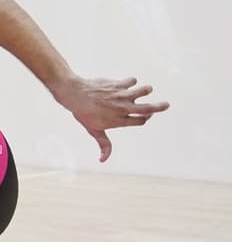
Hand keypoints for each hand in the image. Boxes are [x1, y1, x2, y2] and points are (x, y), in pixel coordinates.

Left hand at [53, 75, 169, 161]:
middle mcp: (122, 108)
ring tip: (146, 90)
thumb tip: (102, 161)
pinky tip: (127, 83)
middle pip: (148, 108)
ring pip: (143, 90)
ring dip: (146, 90)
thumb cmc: (83, 113)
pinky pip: (132, 81)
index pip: (141, 121)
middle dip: (160, 107)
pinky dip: (131, 82)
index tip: (145, 115)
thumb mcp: (93, 130)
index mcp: (119, 120)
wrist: (74, 94)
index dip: (145, 118)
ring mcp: (121, 95)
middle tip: (166, 105)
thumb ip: (104, 145)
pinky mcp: (118, 84)